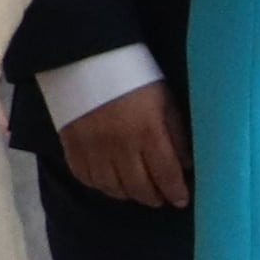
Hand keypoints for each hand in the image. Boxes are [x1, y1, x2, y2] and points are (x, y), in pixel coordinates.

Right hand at [57, 81, 190, 208]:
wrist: (87, 59)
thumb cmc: (135, 77)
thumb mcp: (165, 100)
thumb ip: (176, 133)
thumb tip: (187, 164)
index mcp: (148, 133)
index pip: (166, 174)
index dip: (176, 192)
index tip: (182, 200)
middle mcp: (120, 147)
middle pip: (139, 187)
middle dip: (153, 197)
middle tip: (160, 198)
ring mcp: (93, 149)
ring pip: (112, 188)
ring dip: (128, 194)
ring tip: (137, 191)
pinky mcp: (72, 147)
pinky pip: (86, 178)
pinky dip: (101, 185)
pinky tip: (111, 182)